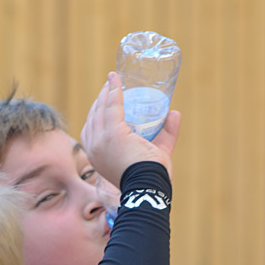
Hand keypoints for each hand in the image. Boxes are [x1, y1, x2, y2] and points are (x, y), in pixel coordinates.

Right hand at [79, 71, 180, 187]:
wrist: (149, 185)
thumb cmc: (152, 176)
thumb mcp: (158, 152)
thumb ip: (166, 134)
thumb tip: (175, 113)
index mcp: (97, 158)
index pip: (90, 132)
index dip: (96, 115)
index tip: (105, 102)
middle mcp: (94, 150)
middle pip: (92, 118)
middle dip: (99, 101)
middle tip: (110, 88)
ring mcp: (101, 141)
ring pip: (100, 110)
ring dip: (105, 93)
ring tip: (112, 81)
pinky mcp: (112, 134)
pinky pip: (111, 106)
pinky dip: (113, 91)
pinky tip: (115, 79)